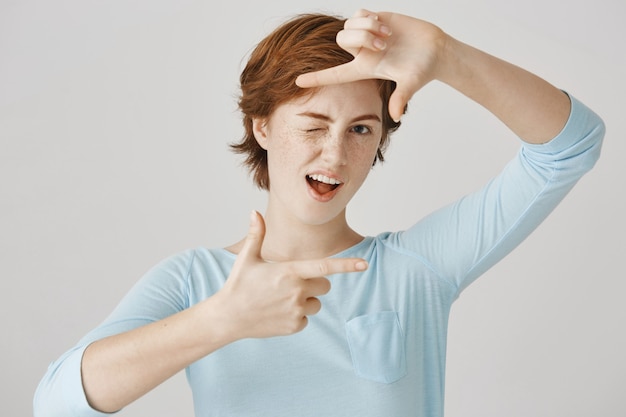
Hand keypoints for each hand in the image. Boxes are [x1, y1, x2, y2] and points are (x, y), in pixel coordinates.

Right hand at [216, 211, 367, 338]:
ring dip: (305, 301)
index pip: (324, 267)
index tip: (364, 264)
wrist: (228, 317)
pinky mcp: (294, 326)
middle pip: (325, 286)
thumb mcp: (247, 258)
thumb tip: (254, 212)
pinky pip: (306, 319)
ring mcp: (296, 310)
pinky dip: (296, 316)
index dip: (346, 265)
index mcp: (290, 271)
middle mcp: (296, 291)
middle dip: (314, 284)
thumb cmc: (239, 284)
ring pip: (316, 303)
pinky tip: (277, 313)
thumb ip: (257, 234)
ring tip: (280, 300)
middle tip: (290, 284)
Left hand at [296, 9, 448, 121]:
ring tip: (388, 36)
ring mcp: (367, 35)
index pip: (335, 74)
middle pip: (341, 40)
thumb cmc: (423, 69)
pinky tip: (385, 24)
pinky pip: (358, 13)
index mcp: (365, 69)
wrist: (434, 50)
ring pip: (348, 25)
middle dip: (362, 38)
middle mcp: (362, 53)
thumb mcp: (410, 83)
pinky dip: (370, 17)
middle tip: (384, 44)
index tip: (297, 82)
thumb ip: (401, 97)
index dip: (317, 77)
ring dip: (368, 28)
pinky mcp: (375, 19)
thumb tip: (396, 116)